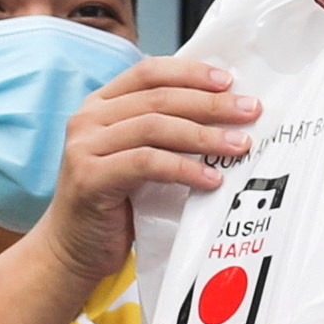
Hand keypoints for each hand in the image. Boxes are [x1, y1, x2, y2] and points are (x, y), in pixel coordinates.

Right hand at [31, 54, 254, 293]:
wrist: (73, 250)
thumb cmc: (113, 206)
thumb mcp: (137, 158)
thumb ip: (163, 133)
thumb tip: (224, 115)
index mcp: (100, 105)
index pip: (149, 72)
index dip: (191, 73)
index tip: (229, 81)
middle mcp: (87, 119)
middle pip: (158, 98)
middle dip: (210, 104)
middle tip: (250, 111)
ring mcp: (84, 147)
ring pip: (154, 126)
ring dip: (204, 135)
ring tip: (239, 145)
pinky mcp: (90, 177)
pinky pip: (147, 163)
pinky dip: (184, 168)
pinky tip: (211, 178)